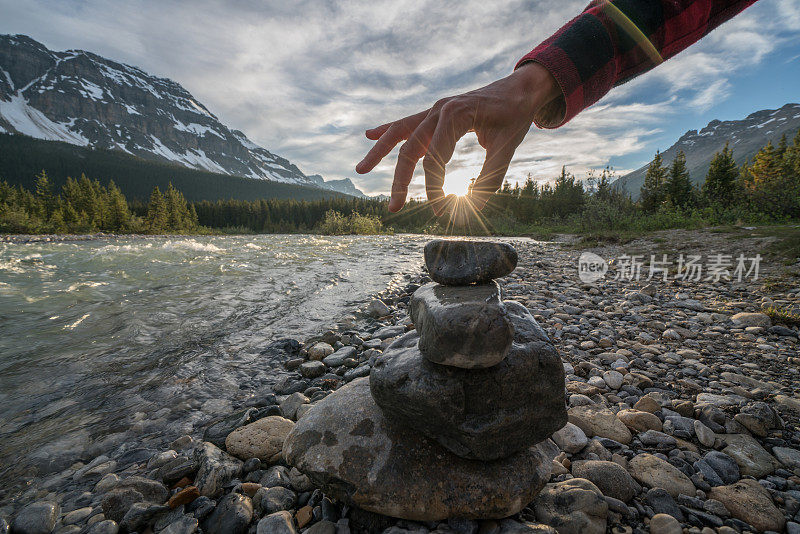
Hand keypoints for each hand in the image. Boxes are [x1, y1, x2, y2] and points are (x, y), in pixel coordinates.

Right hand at [356, 62, 560, 214]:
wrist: (520, 88)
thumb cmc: (514, 116)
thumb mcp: (507, 148)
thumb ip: (490, 178)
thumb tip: (473, 208)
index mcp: (455, 115)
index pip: (435, 159)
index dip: (434, 188)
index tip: (442, 210)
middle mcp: (439, 110)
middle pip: (410, 150)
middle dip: (400, 182)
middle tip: (393, 209)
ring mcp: (434, 110)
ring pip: (400, 133)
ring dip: (379, 152)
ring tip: (361, 170)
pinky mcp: (435, 113)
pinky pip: (406, 123)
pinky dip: (388, 130)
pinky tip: (369, 135)